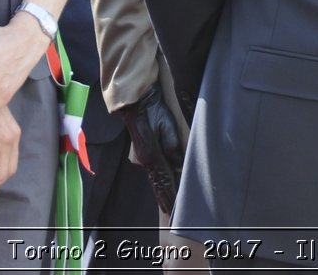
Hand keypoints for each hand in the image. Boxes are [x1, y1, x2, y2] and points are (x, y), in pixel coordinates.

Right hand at [123, 84, 184, 213]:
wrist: (138, 103)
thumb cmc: (155, 113)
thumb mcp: (168, 128)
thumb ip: (174, 148)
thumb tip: (179, 165)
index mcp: (153, 156)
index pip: (165, 180)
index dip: (172, 194)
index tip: (177, 207)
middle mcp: (147, 160)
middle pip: (159, 184)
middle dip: (166, 198)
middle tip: (172, 213)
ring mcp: (144, 158)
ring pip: (156, 179)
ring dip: (162, 192)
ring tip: (167, 206)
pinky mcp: (144, 153)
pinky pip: (153, 172)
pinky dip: (158, 182)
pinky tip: (161, 187)